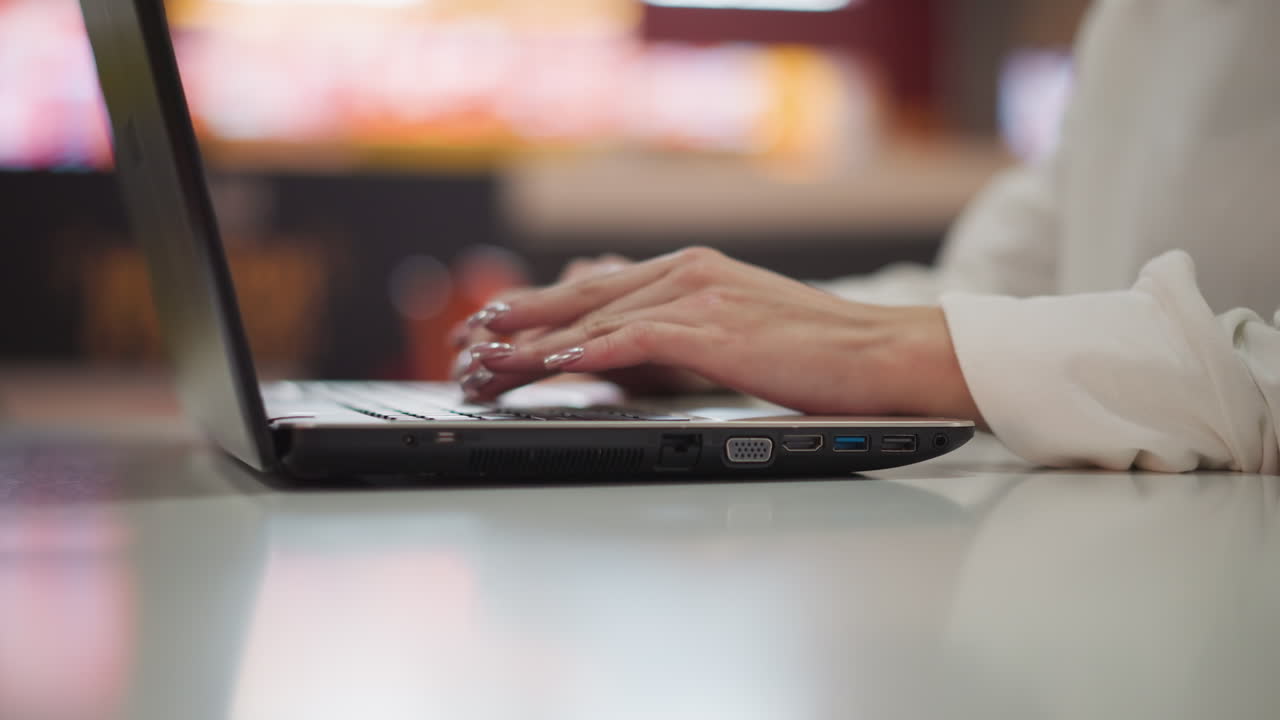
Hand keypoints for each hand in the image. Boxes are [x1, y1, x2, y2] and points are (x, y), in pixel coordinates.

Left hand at [458, 247, 981, 420]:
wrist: (883, 353)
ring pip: (602, 317)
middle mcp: (689, 273)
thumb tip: (619, 351)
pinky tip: (561, 361)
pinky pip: (643, 337)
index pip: (597, 290)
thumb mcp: (732, 331)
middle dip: (520, 323)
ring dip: (541, 343)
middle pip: (585, 298)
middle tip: (469, 343)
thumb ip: (675, 332)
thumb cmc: (814, 353)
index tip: (493, 328)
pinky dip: (598, 348)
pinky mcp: (720, 328)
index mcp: (690, 271)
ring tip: (491, 360)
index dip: (539, 309)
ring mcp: (703, 296)